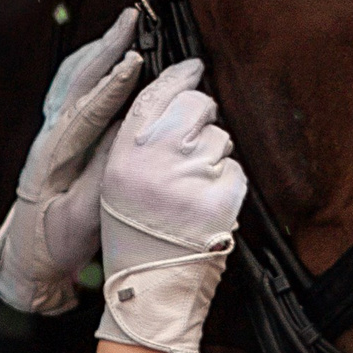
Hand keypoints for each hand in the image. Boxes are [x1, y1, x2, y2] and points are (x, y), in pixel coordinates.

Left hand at [0, 7, 144, 314]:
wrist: (29, 258)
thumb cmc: (54, 244)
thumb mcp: (80, 222)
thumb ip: (103, 181)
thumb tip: (128, 142)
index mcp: (54, 157)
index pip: (86, 112)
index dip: (113, 86)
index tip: (136, 60)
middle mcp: (49, 136)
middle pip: (77, 80)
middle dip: (106, 47)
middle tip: (133, 18)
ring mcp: (51, 131)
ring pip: (72, 78)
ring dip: (98, 49)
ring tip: (124, 24)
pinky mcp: (58, 134)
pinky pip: (73, 89)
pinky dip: (92, 65)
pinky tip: (108, 55)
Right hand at [92, 60, 246, 352]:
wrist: (149, 285)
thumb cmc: (133, 232)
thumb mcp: (117, 180)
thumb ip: (139, 137)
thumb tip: (175, 91)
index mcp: (126, 154)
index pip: (157, 94)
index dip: (178, 76)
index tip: (191, 67)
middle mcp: (157, 160)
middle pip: (196, 106)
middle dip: (201, 116)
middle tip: (191, 143)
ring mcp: (193, 176)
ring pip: (221, 138)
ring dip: (214, 155)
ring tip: (191, 186)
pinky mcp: (224, 195)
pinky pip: (235, 169)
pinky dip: (227, 183)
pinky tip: (205, 204)